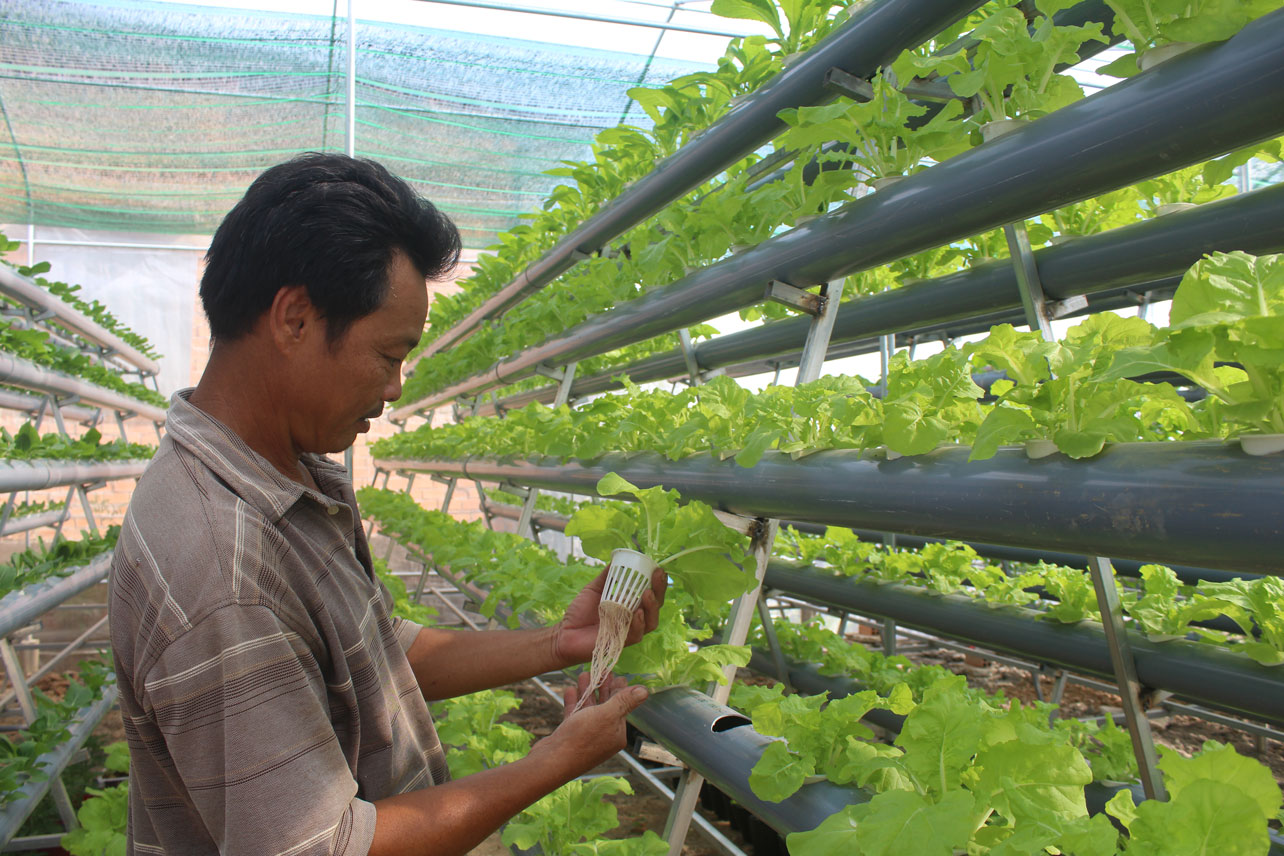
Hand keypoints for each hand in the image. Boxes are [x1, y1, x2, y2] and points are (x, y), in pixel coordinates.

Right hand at [530, 674, 648, 777]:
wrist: (552, 762)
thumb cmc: (582, 738)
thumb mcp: (607, 715)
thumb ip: (624, 701)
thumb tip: (645, 690)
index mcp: (616, 733)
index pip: (621, 707)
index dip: (619, 689)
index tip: (616, 674)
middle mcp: (603, 736)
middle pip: (605, 706)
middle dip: (602, 687)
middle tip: (601, 669)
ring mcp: (586, 736)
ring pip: (588, 709)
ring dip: (587, 691)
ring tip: (583, 674)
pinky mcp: (570, 736)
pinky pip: (574, 715)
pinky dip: (573, 702)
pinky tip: (570, 689)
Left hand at [551, 564, 665, 665]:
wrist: (564, 633)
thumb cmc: (580, 612)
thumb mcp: (594, 589)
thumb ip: (606, 576)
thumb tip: (616, 558)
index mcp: (630, 604)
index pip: (650, 593)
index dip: (657, 582)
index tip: (658, 568)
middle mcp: (634, 618)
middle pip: (655, 606)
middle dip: (659, 590)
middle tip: (658, 575)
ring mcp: (629, 631)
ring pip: (650, 622)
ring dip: (651, 607)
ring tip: (648, 594)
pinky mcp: (621, 642)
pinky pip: (635, 635)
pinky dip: (638, 624)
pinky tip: (638, 614)